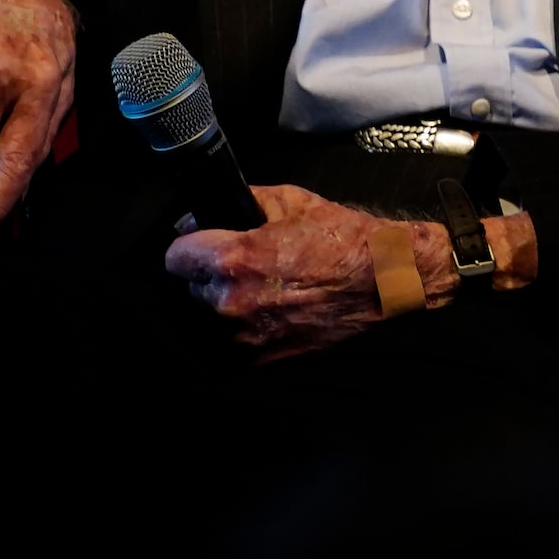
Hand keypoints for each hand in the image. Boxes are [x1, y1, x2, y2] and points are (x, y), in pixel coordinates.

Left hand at [163, 185, 444, 361]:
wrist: (384, 280)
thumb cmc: (343, 240)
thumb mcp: (291, 200)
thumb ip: (241, 203)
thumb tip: (203, 214)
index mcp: (233, 260)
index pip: (173, 257)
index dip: (191, 246)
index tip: (203, 245)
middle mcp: (232, 302)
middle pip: (192, 288)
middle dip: (212, 275)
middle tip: (247, 264)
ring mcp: (246, 336)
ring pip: (212, 316)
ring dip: (228, 303)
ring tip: (265, 288)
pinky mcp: (262, 358)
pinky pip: (234, 340)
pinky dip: (247, 327)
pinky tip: (274, 309)